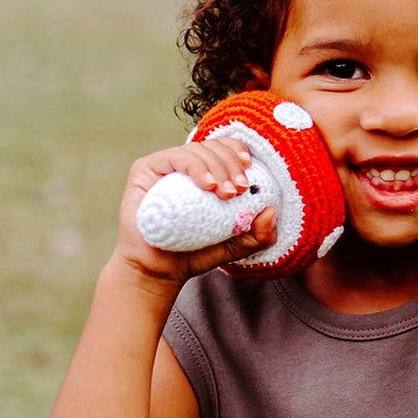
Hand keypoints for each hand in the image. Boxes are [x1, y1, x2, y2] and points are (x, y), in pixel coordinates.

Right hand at [113, 137, 277, 283]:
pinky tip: (208, 185)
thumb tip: (271, 212)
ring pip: (198, 149)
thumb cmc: (195, 253)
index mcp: (207, 173)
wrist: (160, 271)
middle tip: (239, 190)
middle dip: (232, 164)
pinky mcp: (146, 169)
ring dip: (218, 167)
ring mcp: (165, 165)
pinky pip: (176, 156)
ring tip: (225, 193)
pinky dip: (196, 166)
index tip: (250, 172)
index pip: (226, 148)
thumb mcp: (236, 244)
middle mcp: (186, 165)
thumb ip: (258, 234)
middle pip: (215, 146)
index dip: (240, 152)